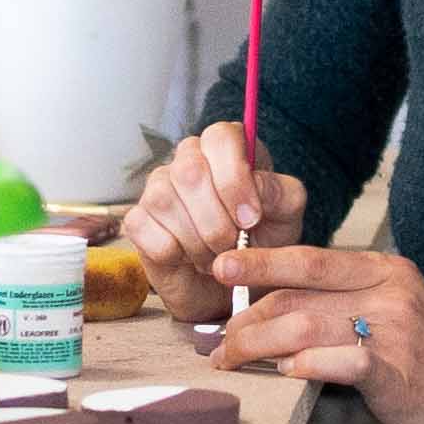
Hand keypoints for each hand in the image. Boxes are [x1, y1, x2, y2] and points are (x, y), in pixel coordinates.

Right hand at [122, 121, 297, 328]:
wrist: (233, 285)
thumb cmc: (262, 242)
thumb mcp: (286, 218)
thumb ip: (280, 193)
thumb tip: (256, 184)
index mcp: (228, 147)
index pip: (221, 138)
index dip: (234, 179)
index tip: (250, 218)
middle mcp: (190, 158)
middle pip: (189, 171)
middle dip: (216, 220)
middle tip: (233, 244)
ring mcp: (159, 186)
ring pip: (164, 200)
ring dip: (196, 240)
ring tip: (214, 255)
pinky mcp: (137, 218)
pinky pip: (144, 228)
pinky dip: (172, 252)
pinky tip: (187, 258)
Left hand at [215, 241, 423, 423]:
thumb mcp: (404, 317)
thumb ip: (354, 306)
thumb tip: (288, 313)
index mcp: (388, 270)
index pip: (310, 255)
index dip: (259, 261)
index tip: (220, 266)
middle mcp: (390, 290)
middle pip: (296, 289)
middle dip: (245, 314)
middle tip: (216, 338)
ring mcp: (394, 329)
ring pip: (302, 324)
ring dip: (256, 346)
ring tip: (232, 362)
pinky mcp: (395, 372)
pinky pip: (332, 362)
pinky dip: (300, 367)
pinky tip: (284, 376)